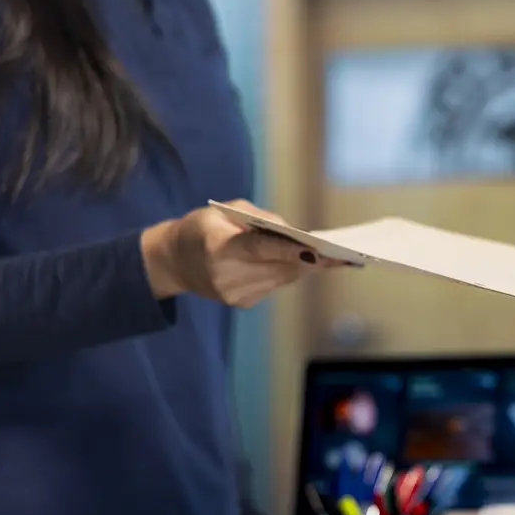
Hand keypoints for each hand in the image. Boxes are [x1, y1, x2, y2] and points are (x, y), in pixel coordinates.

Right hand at [140, 200, 320, 307]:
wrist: (173, 261)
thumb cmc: (202, 228)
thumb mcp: (224, 211)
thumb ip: (260, 218)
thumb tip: (294, 232)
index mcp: (218, 248)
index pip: (259, 250)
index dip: (289, 250)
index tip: (317, 250)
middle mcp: (226, 277)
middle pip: (279, 267)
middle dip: (310, 258)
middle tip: (341, 252)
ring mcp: (234, 294)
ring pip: (283, 278)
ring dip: (302, 264)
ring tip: (328, 254)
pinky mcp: (242, 303)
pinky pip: (275, 284)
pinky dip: (286, 270)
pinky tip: (295, 261)